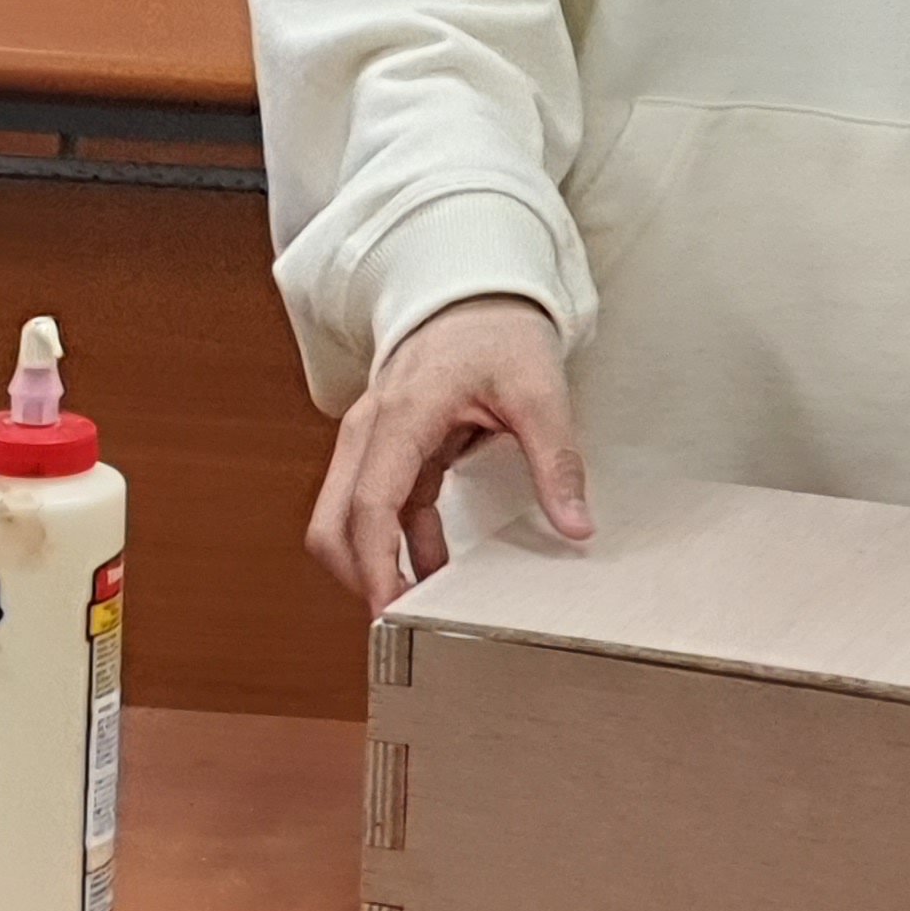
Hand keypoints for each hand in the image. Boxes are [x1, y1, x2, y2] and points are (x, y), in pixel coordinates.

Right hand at [306, 297, 588, 614]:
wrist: (476, 287)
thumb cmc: (498, 328)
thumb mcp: (539, 390)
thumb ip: (556, 460)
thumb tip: (576, 524)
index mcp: (401, 415)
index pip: (369, 506)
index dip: (375, 567)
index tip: (393, 614)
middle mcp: (371, 430)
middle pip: (333, 523)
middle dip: (359, 577)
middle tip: (405, 624)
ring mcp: (373, 441)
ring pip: (345, 520)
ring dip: (375, 565)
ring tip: (423, 610)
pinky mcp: (388, 449)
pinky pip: (377, 509)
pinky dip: (396, 545)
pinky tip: (435, 573)